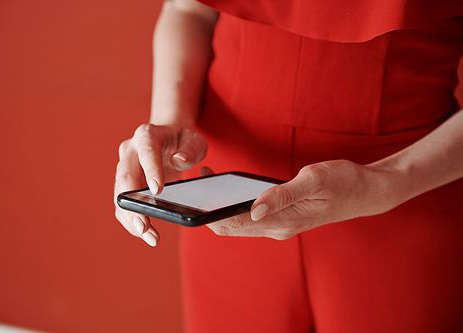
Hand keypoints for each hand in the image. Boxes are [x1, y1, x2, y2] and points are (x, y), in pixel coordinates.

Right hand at [114, 124, 206, 245]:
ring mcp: (125, 168)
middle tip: (144, 226)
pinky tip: (145, 232)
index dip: (151, 170)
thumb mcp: (194, 139)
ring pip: (120, 195)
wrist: (170, 140)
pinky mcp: (125, 185)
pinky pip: (124, 204)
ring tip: (150, 236)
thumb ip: (191, 149)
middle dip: (132, 203)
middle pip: (125, 177)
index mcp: (147, 135)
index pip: (146, 151)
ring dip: (131, 218)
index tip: (157, 191)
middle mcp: (130, 151)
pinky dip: (131, 220)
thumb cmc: (183, 140)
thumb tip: (180, 160)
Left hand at [207, 160, 395, 239]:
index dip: (210, 211)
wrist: (368, 191)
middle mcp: (278, 229)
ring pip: (240, 222)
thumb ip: (282, 195)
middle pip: (231, 226)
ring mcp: (280, 225)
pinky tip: (231, 188)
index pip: (234, 224)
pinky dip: (236, 205)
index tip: (197, 190)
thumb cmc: (344, 181)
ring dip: (222, 206)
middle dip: (210, 208)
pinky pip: (251, 216)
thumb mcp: (314, 180)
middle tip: (201, 178)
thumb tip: (253, 210)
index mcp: (282, 222)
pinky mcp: (283, 218)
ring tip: (211, 180)